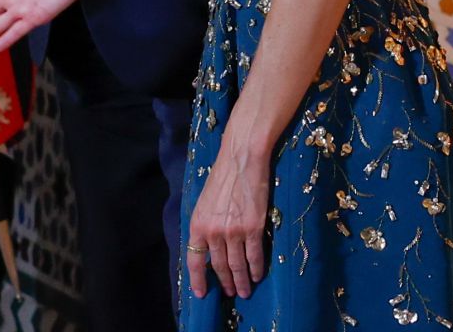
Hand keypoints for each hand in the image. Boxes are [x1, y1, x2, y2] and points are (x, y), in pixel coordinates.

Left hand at [185, 134, 270, 299]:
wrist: (241, 158)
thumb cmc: (222, 176)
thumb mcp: (204, 202)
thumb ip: (204, 225)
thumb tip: (207, 247)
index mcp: (198, 224)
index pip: (194, 260)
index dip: (198, 280)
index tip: (202, 294)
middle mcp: (214, 232)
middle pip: (219, 266)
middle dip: (225, 282)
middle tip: (231, 292)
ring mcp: (234, 231)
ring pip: (237, 265)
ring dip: (242, 281)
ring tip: (245, 290)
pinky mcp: (253, 228)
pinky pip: (255, 256)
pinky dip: (257, 269)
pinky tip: (258, 275)